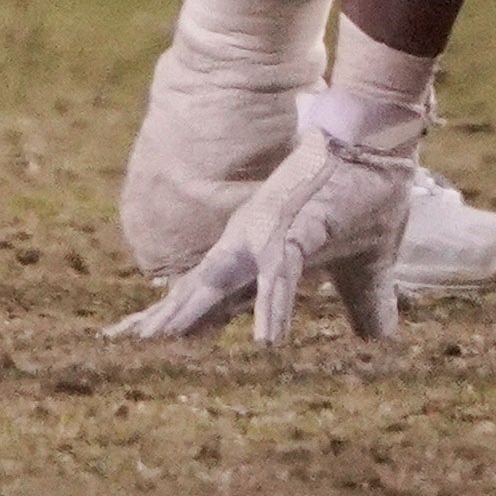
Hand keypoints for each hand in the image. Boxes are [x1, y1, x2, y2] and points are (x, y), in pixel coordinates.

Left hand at [106, 115, 418, 345]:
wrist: (380, 150)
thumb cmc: (367, 203)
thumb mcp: (364, 273)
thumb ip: (363, 307)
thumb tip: (378, 343)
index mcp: (256, 255)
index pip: (210, 295)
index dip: (179, 318)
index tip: (139, 339)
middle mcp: (248, 245)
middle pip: (195, 290)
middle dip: (160, 318)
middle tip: (115, 342)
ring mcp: (265, 237)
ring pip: (218, 282)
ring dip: (192, 315)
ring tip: (161, 345)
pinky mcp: (294, 231)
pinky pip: (279, 276)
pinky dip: (272, 309)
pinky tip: (267, 344)